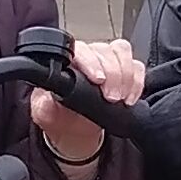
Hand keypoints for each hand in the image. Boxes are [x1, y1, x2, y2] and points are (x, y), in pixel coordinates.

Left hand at [30, 38, 142, 164]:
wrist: (75, 130)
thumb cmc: (61, 116)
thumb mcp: (45, 114)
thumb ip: (43, 105)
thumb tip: (46, 99)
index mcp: (68, 61)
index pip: (81, 50)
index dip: (92, 62)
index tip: (98, 80)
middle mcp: (89, 56)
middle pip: (106, 50)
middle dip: (113, 74)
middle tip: (111, 97)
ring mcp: (108, 60)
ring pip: (122, 53)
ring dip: (126, 76)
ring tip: (121, 98)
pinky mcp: (126, 70)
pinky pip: (137, 66)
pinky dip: (137, 82)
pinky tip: (129, 99)